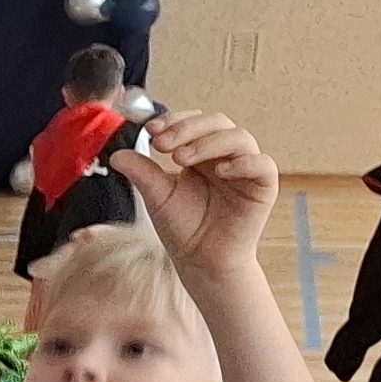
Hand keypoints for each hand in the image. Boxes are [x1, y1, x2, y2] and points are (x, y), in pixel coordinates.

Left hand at [119, 109, 276, 275]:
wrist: (201, 261)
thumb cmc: (183, 228)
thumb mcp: (157, 196)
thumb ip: (141, 172)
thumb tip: (117, 154)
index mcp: (202, 153)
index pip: (194, 122)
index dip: (175, 120)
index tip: (151, 129)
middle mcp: (226, 155)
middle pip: (217, 122)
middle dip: (187, 129)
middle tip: (162, 143)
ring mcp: (246, 168)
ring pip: (239, 137)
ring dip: (209, 143)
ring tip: (181, 158)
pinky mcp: (264, 186)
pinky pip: (262, 164)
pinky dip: (243, 162)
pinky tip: (220, 171)